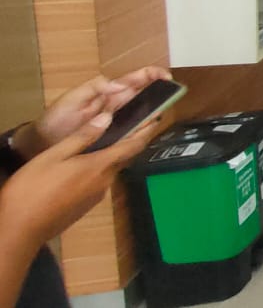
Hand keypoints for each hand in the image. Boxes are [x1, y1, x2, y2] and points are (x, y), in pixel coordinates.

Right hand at [0, 109, 164, 250]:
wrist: (18, 231)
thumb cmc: (33, 189)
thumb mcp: (54, 155)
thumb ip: (82, 137)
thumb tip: (108, 117)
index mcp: (100, 167)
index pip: (133, 146)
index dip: (147, 130)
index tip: (159, 116)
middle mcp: (104, 182)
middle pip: (123, 157)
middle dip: (130, 139)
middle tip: (132, 120)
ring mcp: (95, 197)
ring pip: (109, 170)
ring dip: (111, 154)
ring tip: (106, 137)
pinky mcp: (83, 206)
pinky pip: (97, 181)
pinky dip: (98, 168)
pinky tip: (85, 162)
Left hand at [18, 67, 171, 159]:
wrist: (42, 144)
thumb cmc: (56, 118)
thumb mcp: (73, 98)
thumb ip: (96, 87)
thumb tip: (122, 84)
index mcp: (109, 92)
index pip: (135, 79)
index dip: (152, 75)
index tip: (166, 78)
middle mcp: (117, 106)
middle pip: (144, 96)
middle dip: (160, 93)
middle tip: (172, 96)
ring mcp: (117, 123)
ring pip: (143, 115)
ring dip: (155, 112)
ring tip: (165, 111)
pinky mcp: (115, 139)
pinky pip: (134, 133)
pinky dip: (145, 131)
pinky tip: (151, 131)